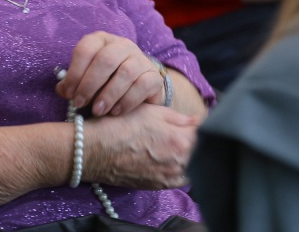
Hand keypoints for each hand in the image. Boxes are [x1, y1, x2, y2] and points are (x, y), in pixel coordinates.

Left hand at [57, 31, 165, 116]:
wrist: (140, 89)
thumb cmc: (106, 83)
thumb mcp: (88, 80)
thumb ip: (74, 84)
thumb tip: (62, 90)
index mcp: (101, 41)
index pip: (86, 48)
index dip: (75, 71)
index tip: (68, 93)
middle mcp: (122, 45)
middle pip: (106, 59)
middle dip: (90, 83)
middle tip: (80, 104)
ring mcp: (140, 59)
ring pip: (126, 72)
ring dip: (108, 94)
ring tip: (98, 111)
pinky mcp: (154, 76)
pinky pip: (142, 85)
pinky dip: (127, 100)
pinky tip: (116, 112)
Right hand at [84, 103, 198, 188]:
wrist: (94, 151)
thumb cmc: (120, 126)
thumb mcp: (152, 112)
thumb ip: (179, 118)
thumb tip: (197, 121)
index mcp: (181, 141)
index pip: (205, 132)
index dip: (200, 123)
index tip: (194, 119)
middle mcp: (179, 163)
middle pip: (200, 150)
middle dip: (195, 140)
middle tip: (184, 129)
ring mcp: (169, 178)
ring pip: (190, 166)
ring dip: (188, 155)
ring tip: (173, 144)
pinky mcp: (158, 187)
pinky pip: (178, 178)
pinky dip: (178, 168)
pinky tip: (166, 157)